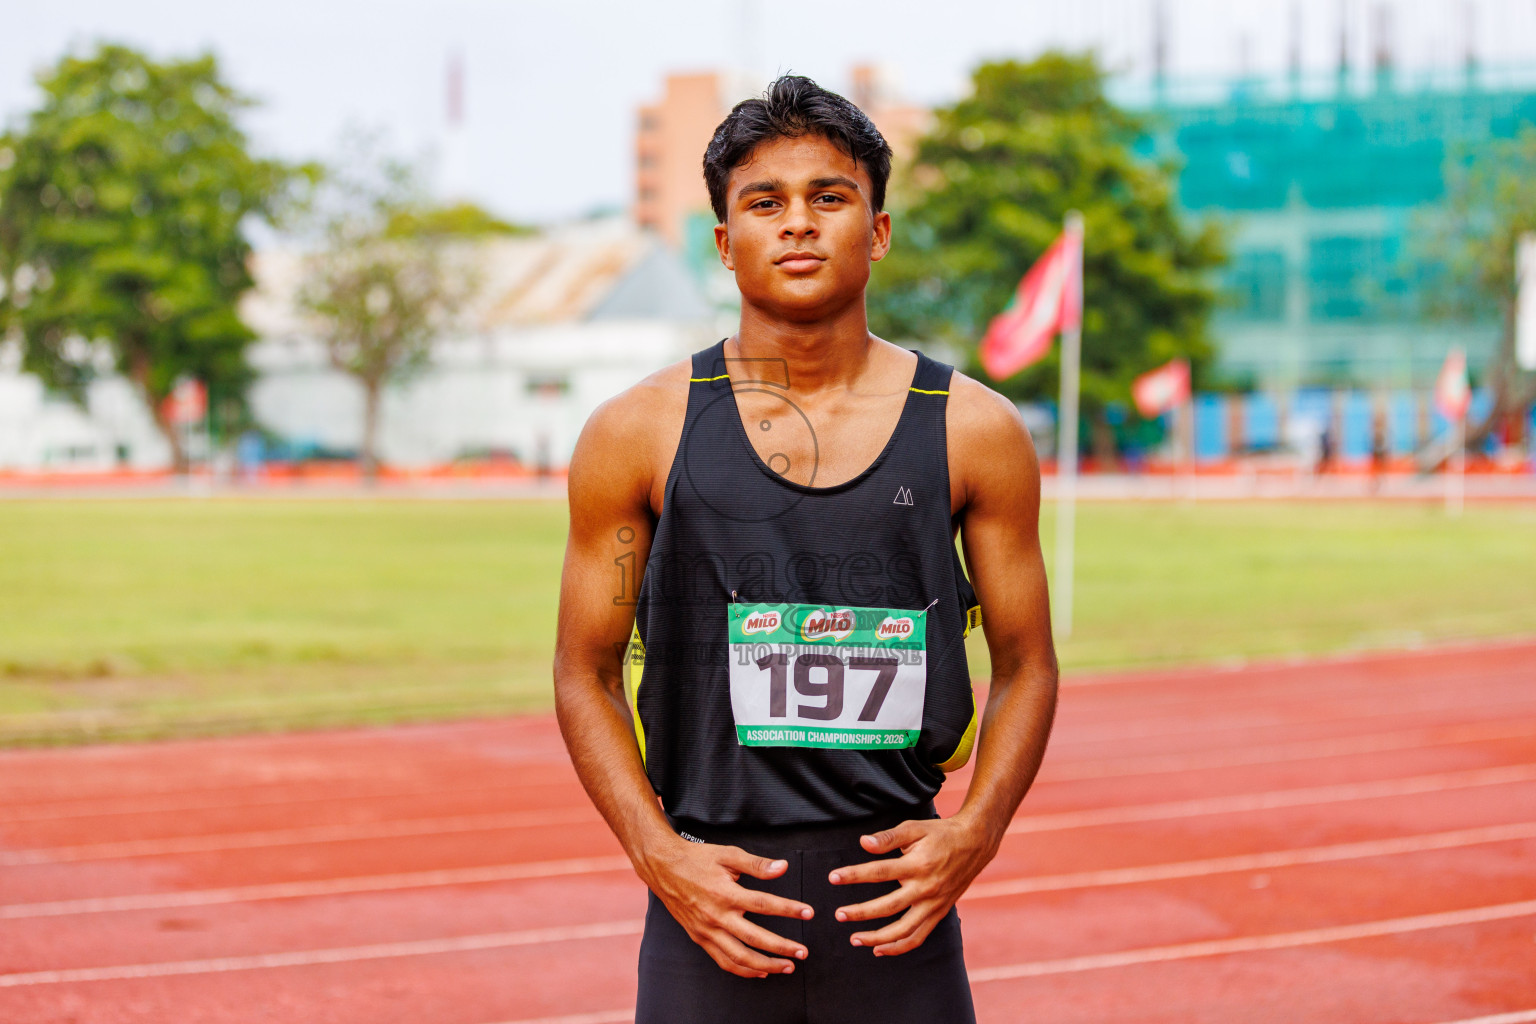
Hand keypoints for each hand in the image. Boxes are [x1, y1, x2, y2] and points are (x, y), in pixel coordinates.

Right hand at [639, 835, 814, 977]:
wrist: (663, 867)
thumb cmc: (697, 859)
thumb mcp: (728, 855)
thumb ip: (757, 864)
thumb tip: (783, 867)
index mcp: (725, 893)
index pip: (764, 904)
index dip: (788, 909)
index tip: (808, 913)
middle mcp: (716, 916)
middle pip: (755, 938)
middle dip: (782, 947)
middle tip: (803, 952)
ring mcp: (706, 930)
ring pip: (739, 957)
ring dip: (765, 965)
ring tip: (786, 967)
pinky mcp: (700, 938)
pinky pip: (723, 961)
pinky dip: (743, 970)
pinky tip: (759, 971)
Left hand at [828, 816, 996, 956]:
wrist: (974, 844)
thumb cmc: (940, 833)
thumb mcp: (914, 827)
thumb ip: (888, 837)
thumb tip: (863, 843)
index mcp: (917, 864)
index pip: (879, 872)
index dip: (854, 875)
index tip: (833, 878)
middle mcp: (926, 888)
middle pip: (887, 906)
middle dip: (860, 912)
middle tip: (838, 915)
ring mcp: (933, 904)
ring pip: (903, 930)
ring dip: (877, 938)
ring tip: (854, 939)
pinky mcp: (939, 913)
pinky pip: (918, 937)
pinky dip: (899, 947)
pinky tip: (879, 948)